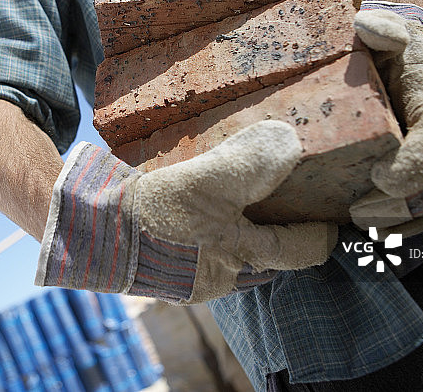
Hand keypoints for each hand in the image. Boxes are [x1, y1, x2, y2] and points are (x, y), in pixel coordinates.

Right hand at [36, 120, 336, 303]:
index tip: (330, 220)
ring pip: (235, 258)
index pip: (299, 251)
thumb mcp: (206, 180)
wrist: (91, 231)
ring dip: (243, 236)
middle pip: (267, 259)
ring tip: (238, 205)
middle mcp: (222, 276)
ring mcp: (194, 279)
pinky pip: (205, 255)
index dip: (320, 235)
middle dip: (277, 235)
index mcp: (238, 257)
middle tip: (282, 206)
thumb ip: (250, 162)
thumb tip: (289, 142)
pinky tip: (200, 214)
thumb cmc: (152, 212)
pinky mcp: (169, 272)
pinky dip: (212, 236)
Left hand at [350, 6, 422, 236]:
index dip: (416, 163)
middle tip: (359, 212)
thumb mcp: (385, 30)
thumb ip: (380, 27)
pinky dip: (399, 231)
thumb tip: (367, 26)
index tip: (380, 177)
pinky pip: (422, 214)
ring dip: (399, 223)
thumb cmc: (387, 47)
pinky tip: (367, 238)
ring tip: (359, 227)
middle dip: (401, 204)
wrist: (401, 63)